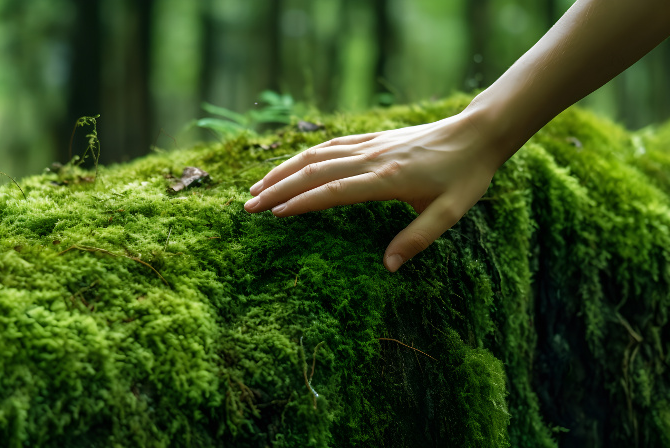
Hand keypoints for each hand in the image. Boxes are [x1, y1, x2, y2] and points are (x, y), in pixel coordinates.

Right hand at [243, 112, 501, 271]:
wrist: (477, 132)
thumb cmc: (465, 176)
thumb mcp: (449, 213)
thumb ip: (417, 240)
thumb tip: (388, 267)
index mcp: (387, 179)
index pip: (333, 191)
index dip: (302, 202)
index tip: (274, 215)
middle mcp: (371, 158)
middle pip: (314, 172)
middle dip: (278, 189)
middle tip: (248, 206)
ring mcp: (369, 145)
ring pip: (316, 155)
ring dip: (284, 171)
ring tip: (257, 188)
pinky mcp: (371, 138)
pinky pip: (329, 145)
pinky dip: (303, 156)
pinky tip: (289, 167)